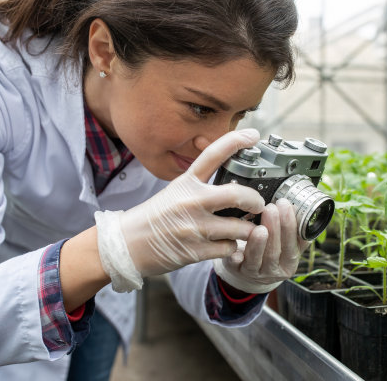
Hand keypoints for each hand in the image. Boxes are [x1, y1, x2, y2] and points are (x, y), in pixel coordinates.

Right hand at [95, 129, 265, 291]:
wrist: (127, 245)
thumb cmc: (152, 219)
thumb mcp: (174, 192)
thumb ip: (199, 187)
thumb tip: (232, 186)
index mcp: (186, 183)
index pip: (212, 155)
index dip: (236, 141)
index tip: (253, 136)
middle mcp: (191, 202)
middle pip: (237, 194)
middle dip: (256, 200)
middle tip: (260, 204)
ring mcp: (194, 227)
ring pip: (239, 227)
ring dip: (247, 230)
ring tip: (244, 230)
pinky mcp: (195, 251)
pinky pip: (229, 248)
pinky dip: (233, 248)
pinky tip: (227, 245)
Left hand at [213, 198, 310, 293]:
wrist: (249, 273)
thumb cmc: (270, 252)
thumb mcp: (286, 247)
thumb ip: (296, 233)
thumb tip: (303, 211)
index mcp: (289, 264)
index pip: (292, 246)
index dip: (289, 226)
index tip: (286, 205)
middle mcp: (273, 272)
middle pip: (274, 252)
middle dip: (274, 229)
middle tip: (271, 209)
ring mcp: (254, 273)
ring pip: (256, 258)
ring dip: (258, 242)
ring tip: (259, 227)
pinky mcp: (237, 271)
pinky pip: (236, 264)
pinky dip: (237, 256)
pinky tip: (236, 246)